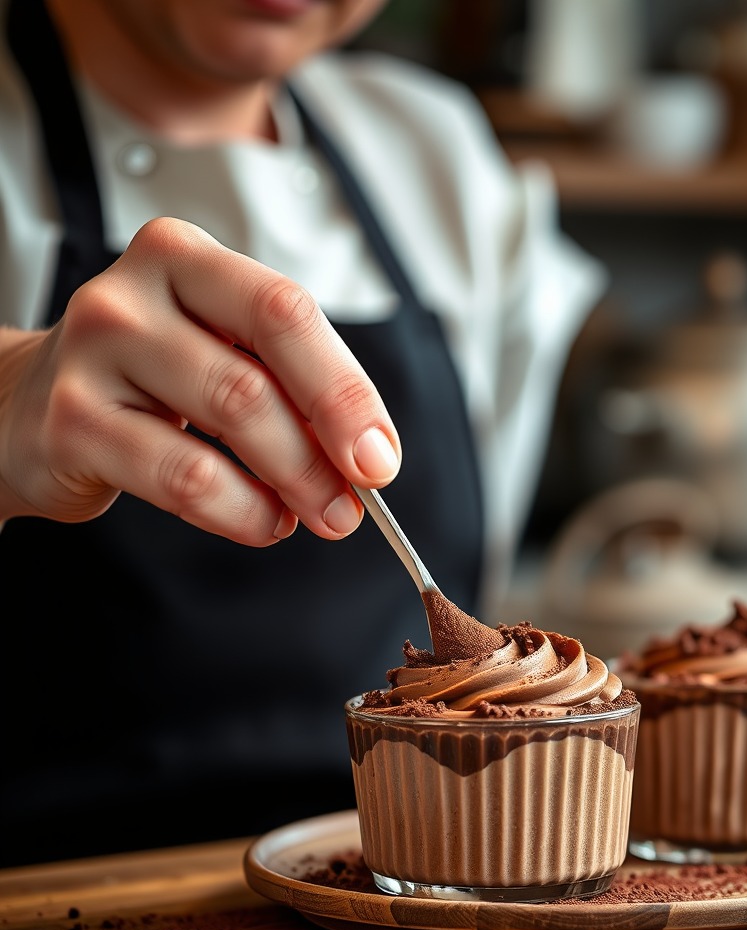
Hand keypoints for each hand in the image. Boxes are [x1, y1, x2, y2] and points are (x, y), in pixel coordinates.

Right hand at [0, 217, 400, 544]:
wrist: (27, 404)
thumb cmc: (147, 376)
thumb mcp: (221, 353)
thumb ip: (290, 386)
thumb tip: (367, 453)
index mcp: (188, 259)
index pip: (287, 313)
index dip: (345, 391)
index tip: (380, 456)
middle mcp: (135, 293)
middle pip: (260, 372)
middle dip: (325, 448)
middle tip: (359, 500)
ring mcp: (95, 353)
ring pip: (229, 418)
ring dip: (293, 481)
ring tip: (321, 514)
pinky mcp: (72, 422)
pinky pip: (181, 476)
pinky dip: (240, 510)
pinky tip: (264, 522)